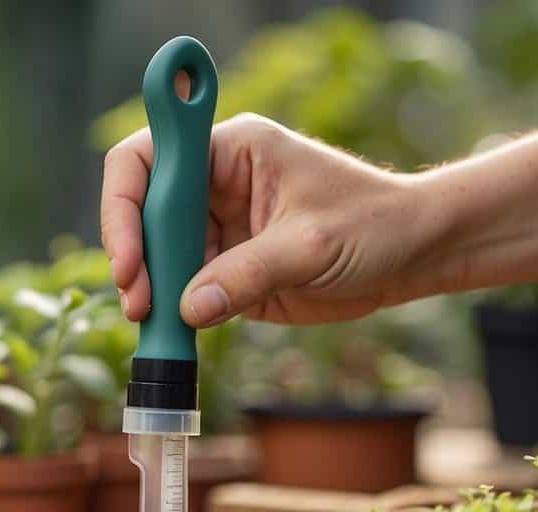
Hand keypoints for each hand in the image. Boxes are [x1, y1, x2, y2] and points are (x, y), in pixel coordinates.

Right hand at [100, 113, 442, 327]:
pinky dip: (173, 313)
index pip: (146, 159)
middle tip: (141, 305)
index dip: (124, 205)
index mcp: (230, 151)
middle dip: (133, 257)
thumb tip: (188, 307)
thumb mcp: (312, 246)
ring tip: (156, 327)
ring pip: (157, 256)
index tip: (129, 258)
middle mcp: (213, 184)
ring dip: (150, 291)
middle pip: (142, 213)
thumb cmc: (375, 225)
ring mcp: (217, 228)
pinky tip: (173, 334)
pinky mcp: (227, 269)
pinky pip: (183, 289)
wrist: (413, 255)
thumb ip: (248, 274)